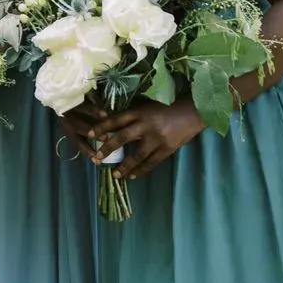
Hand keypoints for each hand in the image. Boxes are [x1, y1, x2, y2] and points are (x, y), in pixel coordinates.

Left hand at [88, 96, 204, 178]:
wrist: (193, 111)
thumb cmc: (167, 106)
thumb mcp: (147, 106)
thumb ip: (133, 116)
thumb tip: (113, 125)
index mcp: (139, 111)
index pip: (116, 119)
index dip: (102, 127)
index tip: (89, 134)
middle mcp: (146, 124)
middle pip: (122, 137)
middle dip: (107, 148)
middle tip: (96, 158)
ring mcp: (157, 138)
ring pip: (136, 155)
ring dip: (124, 166)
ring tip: (115, 175)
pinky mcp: (167, 148)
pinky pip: (151, 162)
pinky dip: (141, 170)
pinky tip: (133, 176)